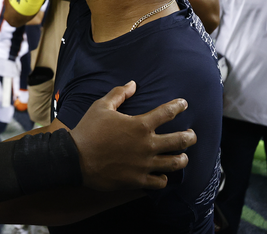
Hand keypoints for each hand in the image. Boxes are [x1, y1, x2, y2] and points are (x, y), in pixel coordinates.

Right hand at [69, 81, 195, 190]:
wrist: (75, 159)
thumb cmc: (88, 130)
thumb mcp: (101, 106)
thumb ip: (118, 94)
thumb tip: (133, 84)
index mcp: (140, 125)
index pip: (168, 112)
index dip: (179, 106)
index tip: (183, 104)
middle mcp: (147, 144)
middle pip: (181, 141)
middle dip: (190, 136)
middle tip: (192, 135)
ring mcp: (144, 164)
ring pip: (175, 163)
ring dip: (182, 159)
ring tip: (183, 157)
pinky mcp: (138, 180)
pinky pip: (160, 182)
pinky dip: (163, 178)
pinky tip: (162, 174)